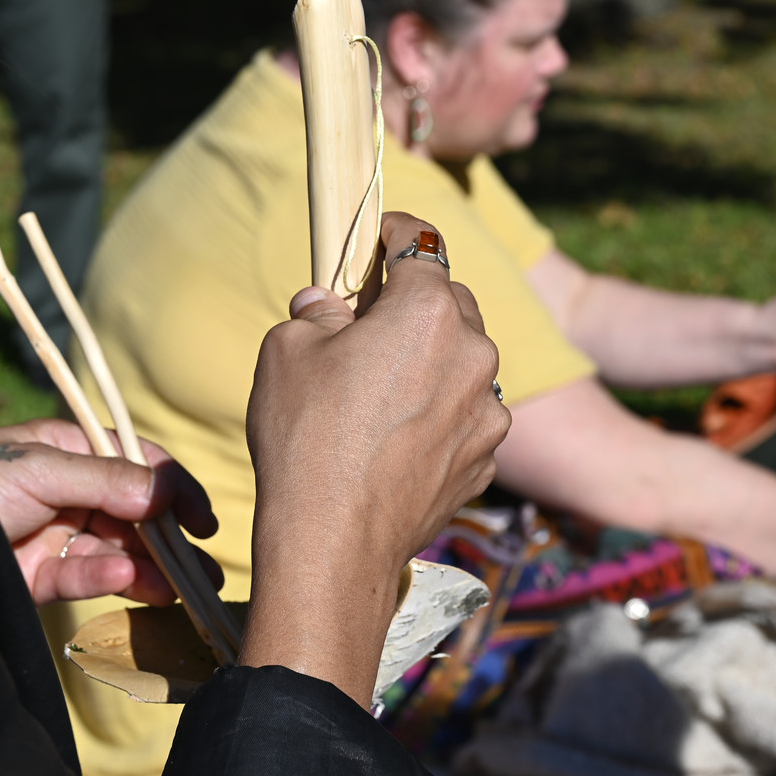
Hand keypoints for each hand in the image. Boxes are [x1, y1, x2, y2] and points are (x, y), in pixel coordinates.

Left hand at [0, 421, 218, 606]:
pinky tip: (130, 584)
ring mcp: (52, 534)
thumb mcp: (39, 469)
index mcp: (67, 449)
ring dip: (150, 569)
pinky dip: (108, 580)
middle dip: (170, 540)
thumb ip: (106, 480)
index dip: (172, 488)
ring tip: (183, 590)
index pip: (135, 462)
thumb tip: (163, 494)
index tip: (202, 519)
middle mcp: (65, 490)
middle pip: (132, 513)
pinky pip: (83, 577)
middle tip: (206, 572)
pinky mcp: (36, 576)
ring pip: (115, 551)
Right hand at [243, 212, 510, 703]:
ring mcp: (488, 411)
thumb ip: (316, 312)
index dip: (395, 233)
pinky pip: (467, 417)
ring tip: (384, 391)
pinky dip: (442, 415)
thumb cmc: (305, 438)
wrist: (333, 543)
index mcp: (428, 311)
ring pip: (465, 363)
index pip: (421, 243)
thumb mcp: (287, 350)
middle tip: (372, 320)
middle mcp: (474, 353)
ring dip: (434, 363)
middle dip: (417, 303)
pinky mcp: (487, 459)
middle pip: (452, 303)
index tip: (381, 236)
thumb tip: (328, 305)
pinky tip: (398, 439)